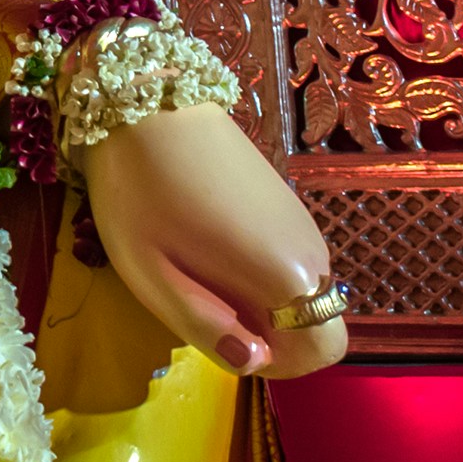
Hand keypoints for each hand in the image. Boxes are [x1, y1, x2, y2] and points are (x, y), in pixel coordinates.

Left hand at [77, 105, 344, 378]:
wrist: (149, 98)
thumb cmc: (140, 193)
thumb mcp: (153, 277)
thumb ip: (206, 328)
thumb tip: (253, 362)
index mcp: (287, 274)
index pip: (322, 351)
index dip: (279, 363)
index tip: (225, 334)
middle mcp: (312, 249)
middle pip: (312, 322)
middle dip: (266, 331)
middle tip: (202, 299)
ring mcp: (301, 221)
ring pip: (298, 291)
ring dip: (257, 298)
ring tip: (194, 264)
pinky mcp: (284, 200)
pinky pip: (285, 259)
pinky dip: (256, 268)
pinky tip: (204, 238)